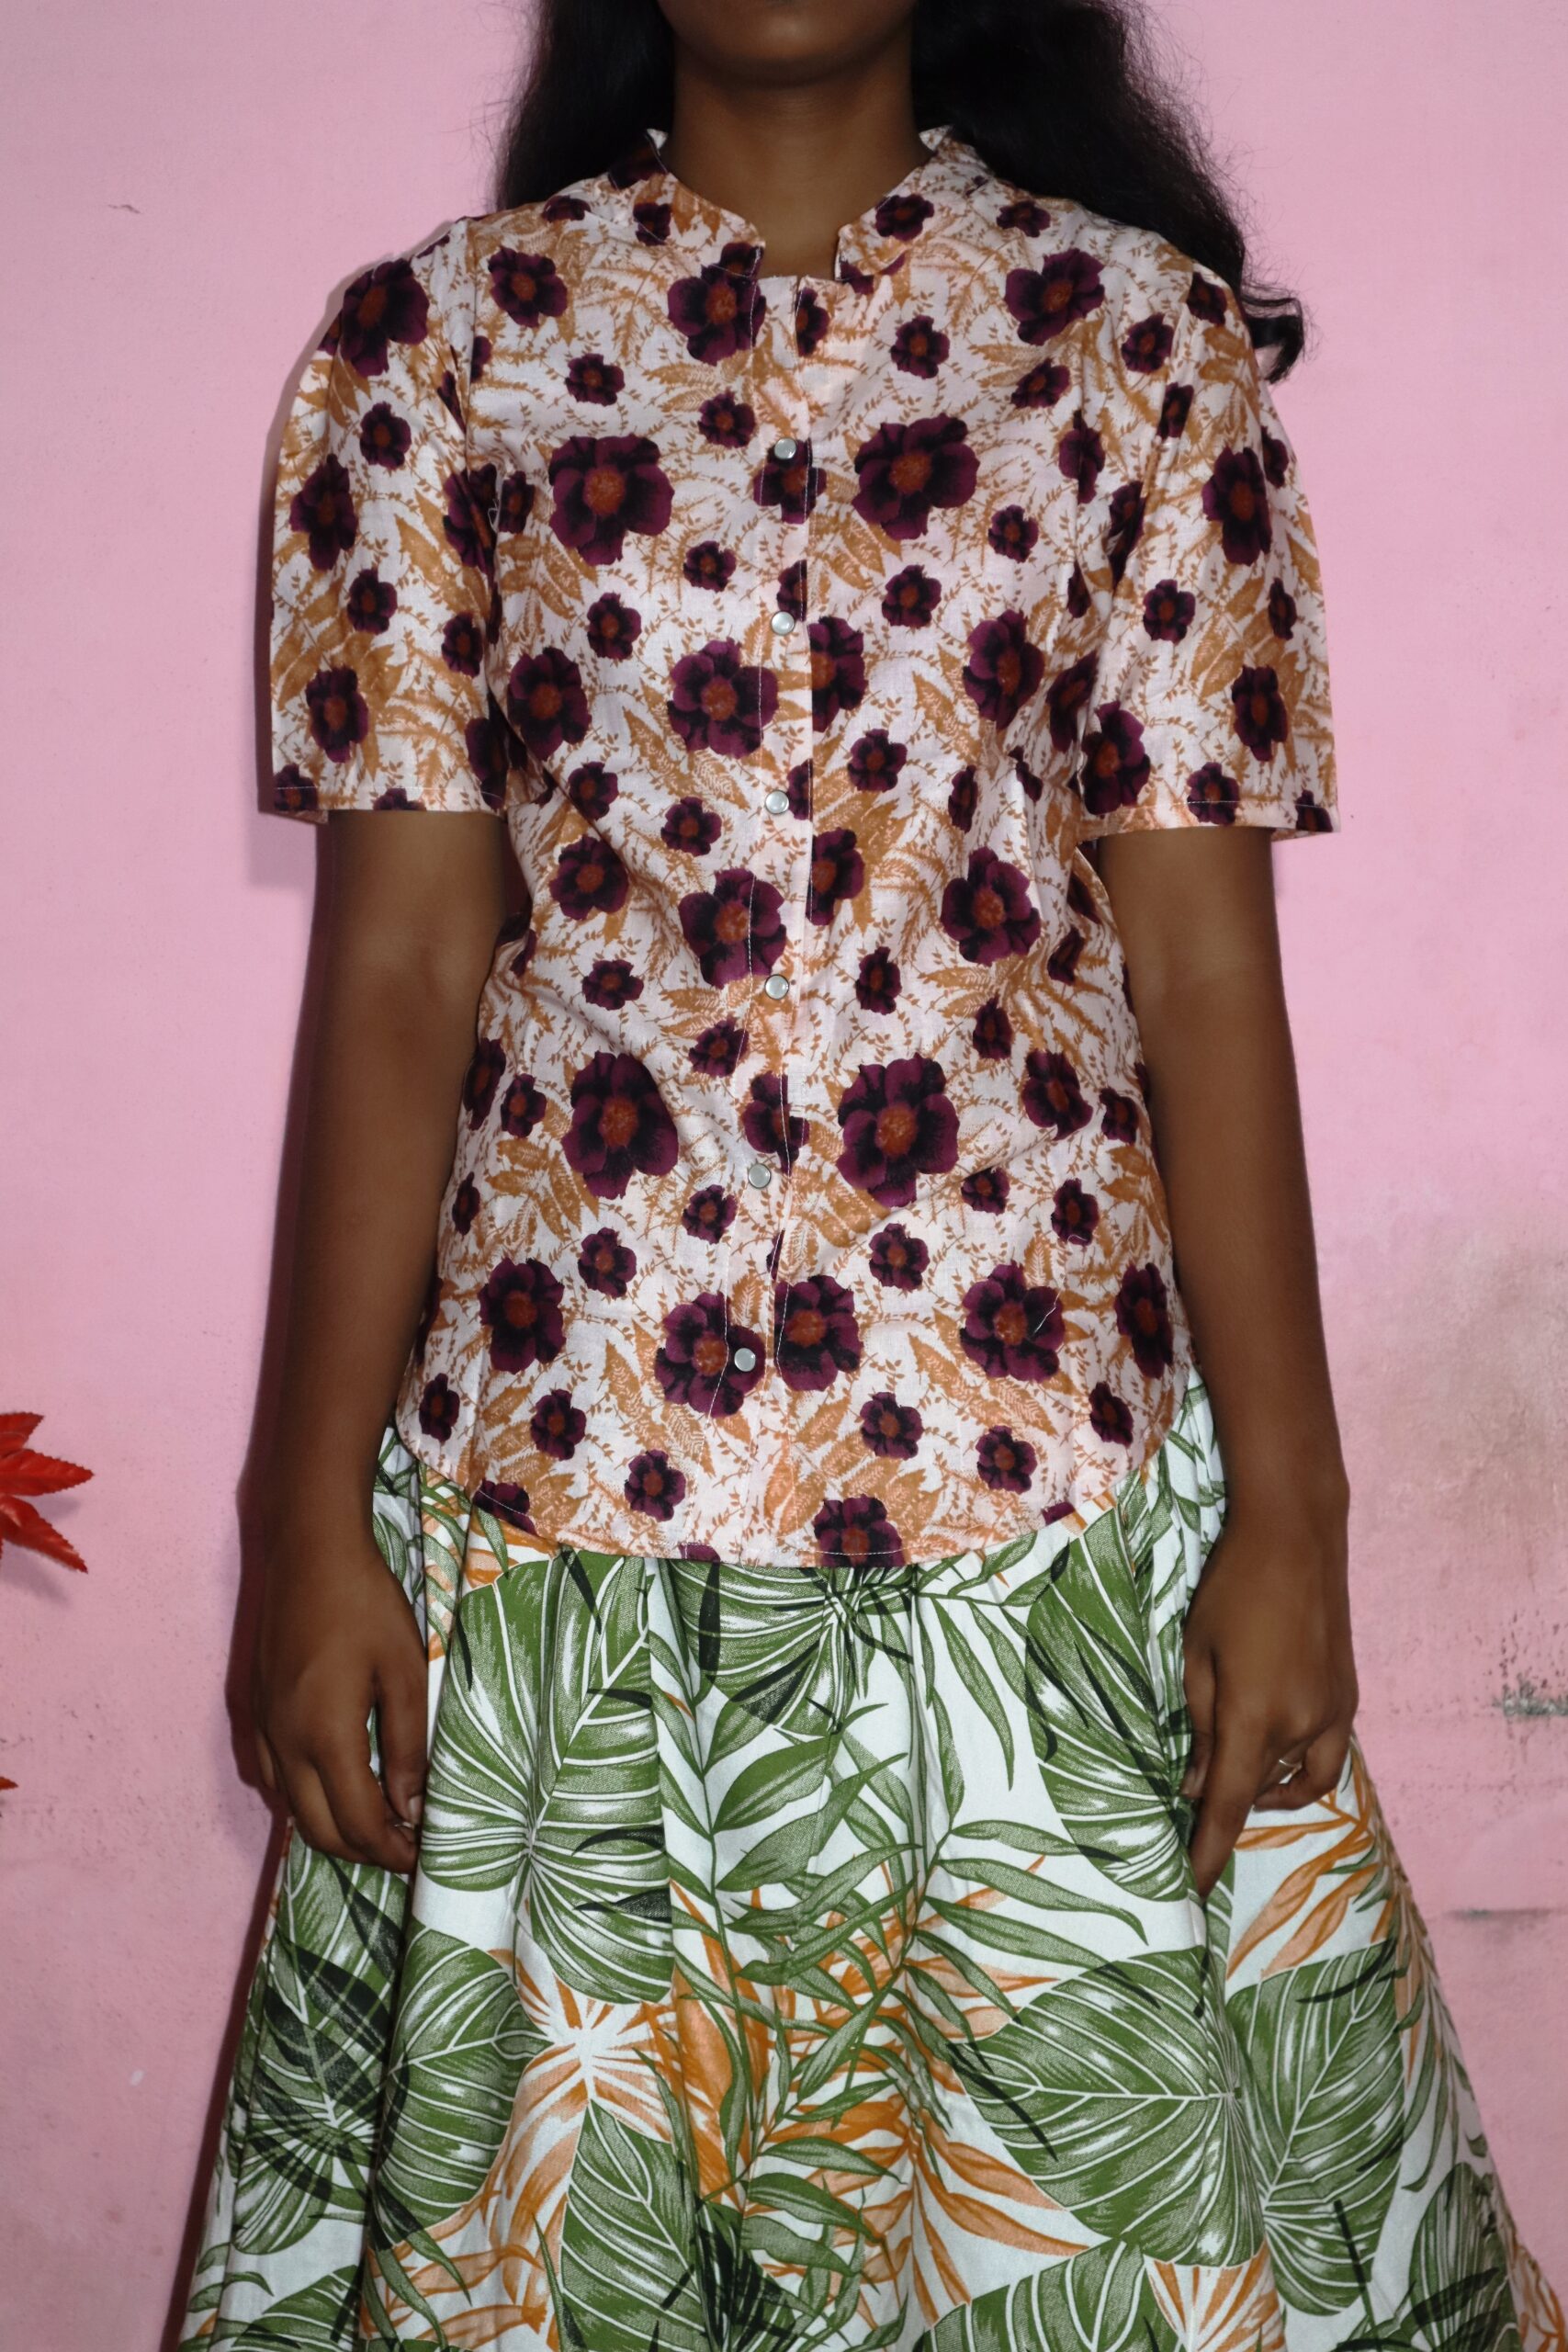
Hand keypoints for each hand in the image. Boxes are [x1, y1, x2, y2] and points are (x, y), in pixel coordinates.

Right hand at [251, 1514, 427, 1873]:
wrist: (308, 1551)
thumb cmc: (366, 1605)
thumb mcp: (405, 1671)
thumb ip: (408, 1744)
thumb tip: (411, 1808)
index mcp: (325, 1738)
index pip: (358, 1824)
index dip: (392, 1851)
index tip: (424, 1856)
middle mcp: (284, 1744)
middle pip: (318, 1831)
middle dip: (363, 1851)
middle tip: (405, 1846)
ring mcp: (262, 1728)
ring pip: (291, 1808)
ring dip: (332, 1827)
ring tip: (377, 1818)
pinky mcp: (252, 1710)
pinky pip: (271, 1778)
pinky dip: (302, 1798)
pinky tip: (332, 1781)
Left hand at [1180, 1490, 1356, 1898]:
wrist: (1296, 1539)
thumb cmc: (1230, 1589)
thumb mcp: (1196, 1656)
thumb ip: (1200, 1724)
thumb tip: (1196, 1784)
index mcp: (1252, 1717)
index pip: (1225, 1805)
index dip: (1208, 1852)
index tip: (1193, 1891)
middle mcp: (1300, 1727)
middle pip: (1258, 1793)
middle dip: (1227, 1807)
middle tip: (1196, 1802)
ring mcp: (1332, 1715)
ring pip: (1297, 1782)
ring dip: (1266, 1789)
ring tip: (1236, 1774)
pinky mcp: (1349, 1700)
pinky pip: (1325, 1758)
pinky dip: (1299, 1769)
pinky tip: (1275, 1748)